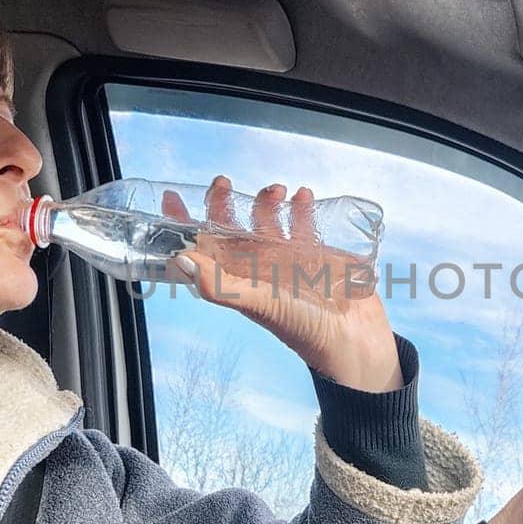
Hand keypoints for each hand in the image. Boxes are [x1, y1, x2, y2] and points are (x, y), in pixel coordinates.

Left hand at [166, 175, 402, 392]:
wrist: (351, 340)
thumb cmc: (301, 327)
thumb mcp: (256, 303)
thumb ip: (218, 284)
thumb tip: (180, 259)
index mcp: (236, 278)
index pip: (201, 247)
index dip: (183, 224)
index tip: (171, 197)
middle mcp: (257, 266)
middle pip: (231, 227)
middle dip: (223, 203)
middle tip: (223, 182)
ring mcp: (286, 259)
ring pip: (267, 220)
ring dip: (267, 201)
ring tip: (277, 190)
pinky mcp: (315, 254)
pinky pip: (304, 224)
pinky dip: (302, 207)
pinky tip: (303, 196)